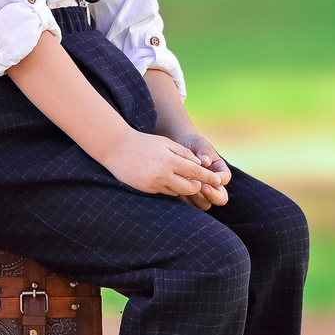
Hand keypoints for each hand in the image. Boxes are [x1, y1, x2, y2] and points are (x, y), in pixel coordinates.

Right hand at [99, 129, 219, 199]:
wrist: (117, 149)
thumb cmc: (143, 142)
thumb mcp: (166, 142)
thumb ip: (184, 153)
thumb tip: (199, 165)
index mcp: (169, 160)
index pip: (195, 172)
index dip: (208, 177)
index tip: (218, 180)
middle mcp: (162, 175)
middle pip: (190, 187)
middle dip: (197, 185)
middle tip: (198, 179)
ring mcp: (154, 184)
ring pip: (178, 192)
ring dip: (183, 186)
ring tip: (179, 176)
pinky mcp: (147, 190)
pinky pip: (165, 192)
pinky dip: (170, 187)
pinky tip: (166, 178)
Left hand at [176, 134, 231, 209]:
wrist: (177, 146)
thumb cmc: (191, 143)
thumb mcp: (199, 143)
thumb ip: (204, 151)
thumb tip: (206, 162)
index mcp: (219, 170)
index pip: (225, 178)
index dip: (220, 180)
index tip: (210, 179)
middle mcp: (213, 184)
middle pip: (221, 198)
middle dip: (213, 195)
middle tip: (202, 187)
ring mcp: (201, 192)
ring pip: (206, 204)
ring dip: (199, 199)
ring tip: (188, 189)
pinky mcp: (189, 196)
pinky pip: (191, 205)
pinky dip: (186, 201)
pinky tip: (178, 192)